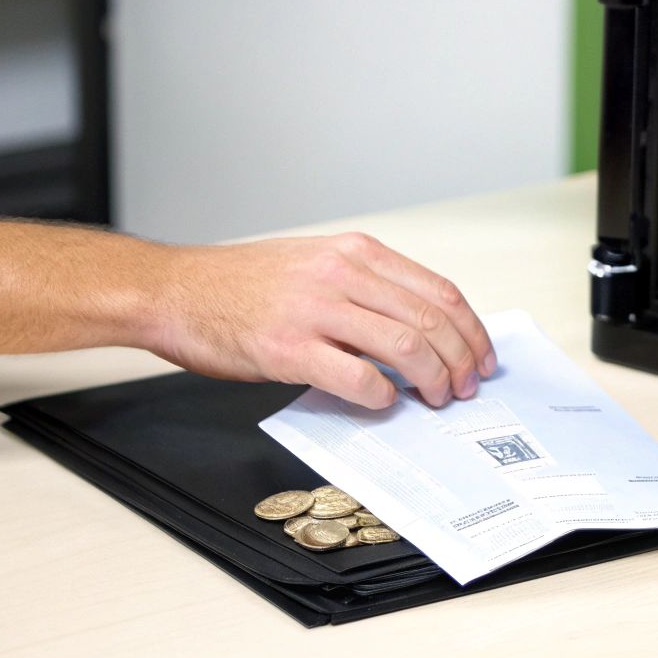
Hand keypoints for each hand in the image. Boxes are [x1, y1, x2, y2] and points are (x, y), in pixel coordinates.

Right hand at [142, 232, 494, 409]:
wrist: (175, 290)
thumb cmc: (241, 285)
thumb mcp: (316, 265)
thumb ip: (367, 290)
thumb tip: (418, 331)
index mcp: (356, 253)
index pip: (440, 292)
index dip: (472, 331)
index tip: (482, 356)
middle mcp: (343, 274)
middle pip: (433, 321)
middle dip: (461, 361)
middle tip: (465, 388)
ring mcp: (316, 310)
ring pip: (406, 347)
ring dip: (431, 381)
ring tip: (434, 399)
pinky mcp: (289, 348)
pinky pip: (357, 377)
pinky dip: (381, 396)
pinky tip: (383, 403)